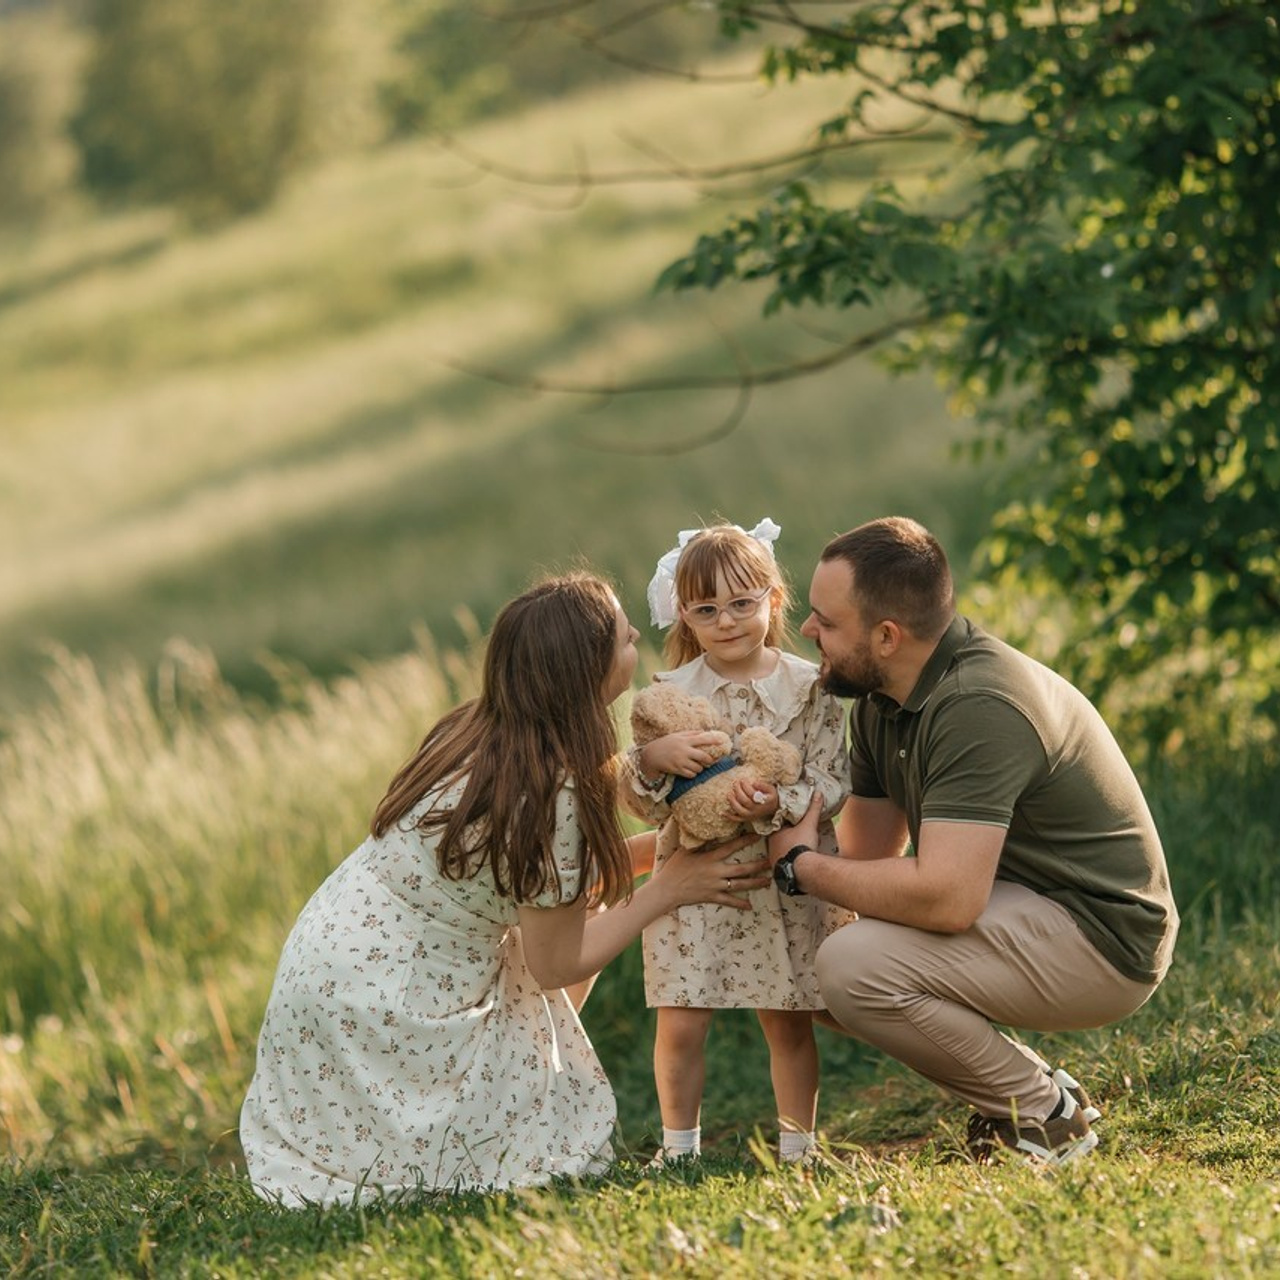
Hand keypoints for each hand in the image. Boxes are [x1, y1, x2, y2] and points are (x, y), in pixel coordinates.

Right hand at [640, 730, 730, 778]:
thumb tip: (704, 732)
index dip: (713, 740)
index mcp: (684, 740)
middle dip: (709, 760)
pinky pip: (691, 775)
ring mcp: (680, 761)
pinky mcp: (677, 770)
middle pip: (703, 757)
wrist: (651, 755)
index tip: (721, 741)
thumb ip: (690, 733)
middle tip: (710, 761)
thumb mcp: (677, 735)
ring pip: (698, 768)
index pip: (702, 739)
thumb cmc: (665, 743)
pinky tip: (690, 771)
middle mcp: (684, 750)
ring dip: (700, 768)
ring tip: (697, 766)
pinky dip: (693, 774)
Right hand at [650, 835, 769, 909]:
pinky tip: (750, 906)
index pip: (731, 847)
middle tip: (771, 862)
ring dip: (755, 883)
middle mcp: (716, 871)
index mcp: (710, 858)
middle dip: (758, 865)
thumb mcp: (685, 850)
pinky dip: (740, 903)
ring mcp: (715, 885)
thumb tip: (704, 828)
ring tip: (767, 881)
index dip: (745, 841)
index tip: (757, 836)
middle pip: (742, 868)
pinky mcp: (712, 897)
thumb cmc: (674, 868)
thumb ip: (697, 841)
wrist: (667, 889)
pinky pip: (729, 901)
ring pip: (740, 884)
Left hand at [727, 778, 778, 819]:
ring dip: (733, 802)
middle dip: (738, 791)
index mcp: (763, 802)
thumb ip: (763, 785)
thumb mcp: (771, 789)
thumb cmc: (770, 796)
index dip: (746, 786)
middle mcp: (756, 810)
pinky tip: (722, 812)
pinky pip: (737, 819)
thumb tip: (754, 783)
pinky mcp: (746, 819)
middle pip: (745, 801)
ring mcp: (751, 815)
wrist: (773, 808)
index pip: (752, 794)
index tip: (743, 780)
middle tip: (735, 783)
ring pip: (740, 811)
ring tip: (729, 794)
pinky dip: (729, 817)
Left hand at [766, 793, 821, 867]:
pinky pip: (785, 863)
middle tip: (801, 836)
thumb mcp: (809, 824)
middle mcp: (770, 846)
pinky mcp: (779, 871)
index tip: (795, 824)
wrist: (801, 869)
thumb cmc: (801, 844)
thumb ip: (813, 809)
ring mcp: (773, 859)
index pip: (778, 825)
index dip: (787, 824)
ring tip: (802, 849)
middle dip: (790, 837)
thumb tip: (817, 793)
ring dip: (790, 850)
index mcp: (774, 833)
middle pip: (780, 839)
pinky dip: (791, 861)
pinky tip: (799, 862)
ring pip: (782, 851)